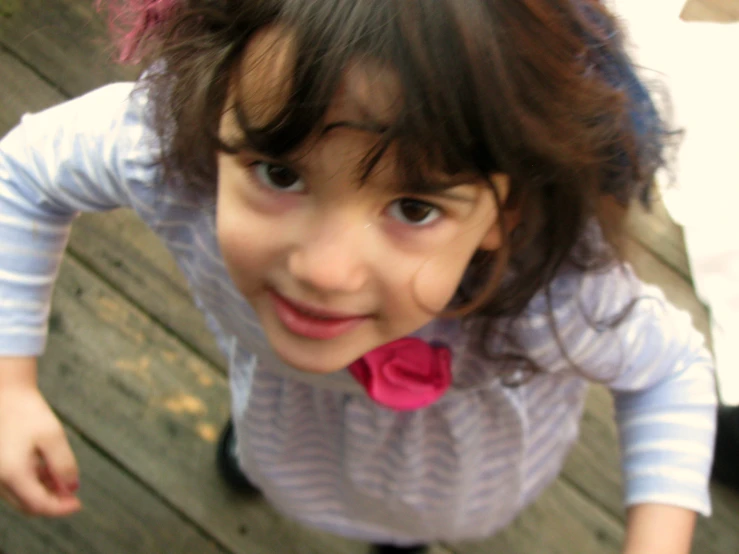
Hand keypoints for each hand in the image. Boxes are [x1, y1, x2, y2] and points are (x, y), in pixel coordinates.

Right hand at [0, 377, 80, 515]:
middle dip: (53, 502)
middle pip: (28, 505)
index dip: (61, 508)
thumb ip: (64, 465)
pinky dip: (33, 482)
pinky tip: (49, 469)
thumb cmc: (29, 413)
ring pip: (21, 496)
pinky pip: (15, 484)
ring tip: (63, 476)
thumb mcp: (53, 437)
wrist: (5, 395)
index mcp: (12, 473)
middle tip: (73, 492)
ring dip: (44, 492)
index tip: (79, 503)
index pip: (38, 505)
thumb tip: (72, 489)